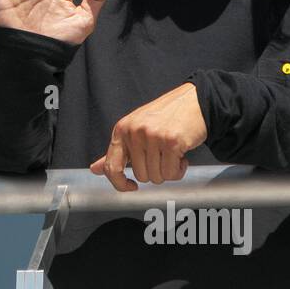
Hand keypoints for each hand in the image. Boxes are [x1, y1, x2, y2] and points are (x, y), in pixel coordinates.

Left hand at [89, 83, 207, 191]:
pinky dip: (179, 170)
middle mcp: (134, 132)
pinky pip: (172, 173)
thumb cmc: (165, 116)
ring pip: (157, 177)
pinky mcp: (172, 141)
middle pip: (141, 176)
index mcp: (122, 130)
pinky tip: (182, 156)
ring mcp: (152, 136)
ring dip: (169, 171)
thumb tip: (95, 169)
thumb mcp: (135, 129)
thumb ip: (118, 152)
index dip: (120, 183)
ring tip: (173, 154)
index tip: (131, 187)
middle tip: (163, 156)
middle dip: (155, 172)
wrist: (193, 102)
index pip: (112, 167)